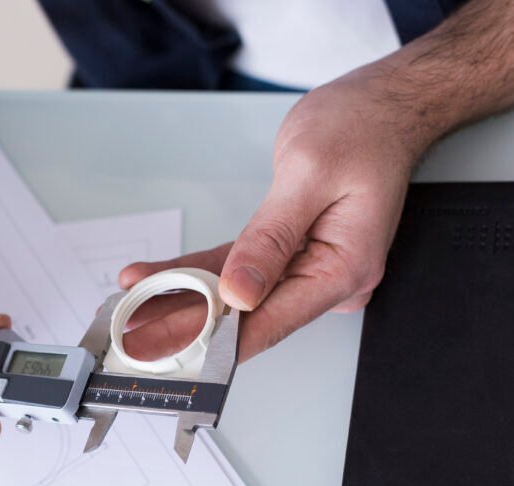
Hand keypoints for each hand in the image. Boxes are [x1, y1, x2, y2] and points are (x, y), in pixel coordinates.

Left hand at [119, 69, 432, 361]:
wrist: (381, 105)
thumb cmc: (360, 129)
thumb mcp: (308, 175)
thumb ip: (271, 239)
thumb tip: (240, 293)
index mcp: (344, 268)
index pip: (270, 321)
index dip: (213, 341)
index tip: (169, 351)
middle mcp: (328, 278)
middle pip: (247, 314)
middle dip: (186, 325)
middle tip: (134, 338)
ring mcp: (309, 267)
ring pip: (235, 293)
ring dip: (183, 301)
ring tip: (132, 311)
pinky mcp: (290, 252)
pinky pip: (237, 268)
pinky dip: (198, 272)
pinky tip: (157, 279)